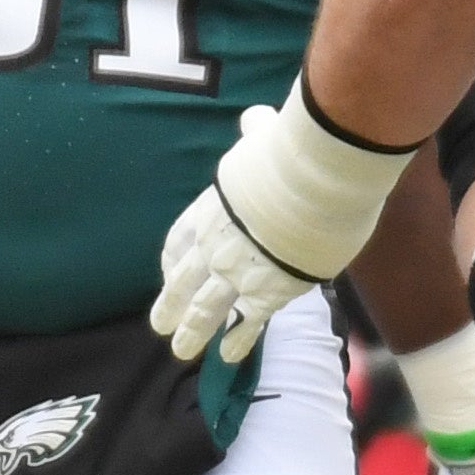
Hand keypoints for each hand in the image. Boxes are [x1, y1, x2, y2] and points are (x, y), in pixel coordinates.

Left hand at [154, 89, 409, 362]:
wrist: (314, 182)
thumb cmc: (288, 154)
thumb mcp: (263, 139)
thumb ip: (256, 134)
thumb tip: (254, 118)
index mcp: (208, 209)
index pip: (179, 241)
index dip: (172, 261)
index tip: (169, 273)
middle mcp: (214, 245)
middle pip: (182, 282)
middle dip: (170, 306)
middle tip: (160, 326)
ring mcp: (237, 272)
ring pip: (205, 309)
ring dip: (193, 332)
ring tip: (183, 350)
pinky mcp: (270, 291)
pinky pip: (248, 323)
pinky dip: (238, 341)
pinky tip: (230, 356)